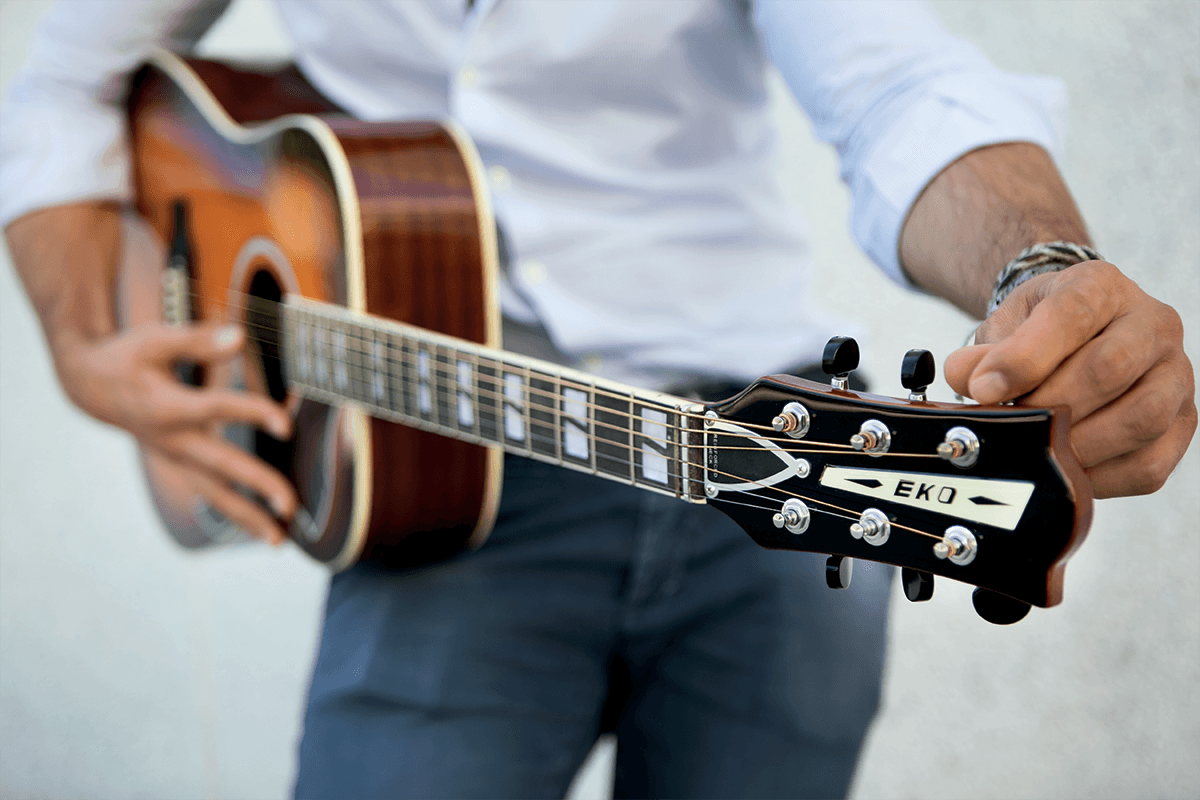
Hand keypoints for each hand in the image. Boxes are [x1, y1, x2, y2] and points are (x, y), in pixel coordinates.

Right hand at [6, 203, 296, 543]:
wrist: (89, 387)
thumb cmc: (126, 358)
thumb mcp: (153, 340)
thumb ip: (197, 340)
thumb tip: (240, 336)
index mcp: (165, 406)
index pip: (215, 409)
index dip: (252, 414)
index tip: (285, 425)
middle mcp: (171, 439)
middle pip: (219, 467)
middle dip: (256, 486)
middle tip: (290, 505)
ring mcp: (174, 456)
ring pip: (213, 493)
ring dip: (246, 517)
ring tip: (278, 541)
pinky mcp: (179, 463)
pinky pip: (210, 493)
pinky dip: (235, 512)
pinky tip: (261, 529)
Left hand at [944, 261, 1195, 497]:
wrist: (1080, 338)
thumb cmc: (1040, 333)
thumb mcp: (1007, 325)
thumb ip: (986, 351)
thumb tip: (965, 378)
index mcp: (1103, 287)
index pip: (1071, 314)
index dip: (1023, 357)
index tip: (982, 389)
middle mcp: (1153, 324)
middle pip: (1111, 367)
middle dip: (1050, 404)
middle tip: (1012, 425)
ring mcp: (1176, 375)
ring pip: (1142, 418)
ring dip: (1079, 444)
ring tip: (1037, 449)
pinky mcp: (1181, 424)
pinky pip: (1149, 464)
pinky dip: (1101, 478)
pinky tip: (1063, 471)